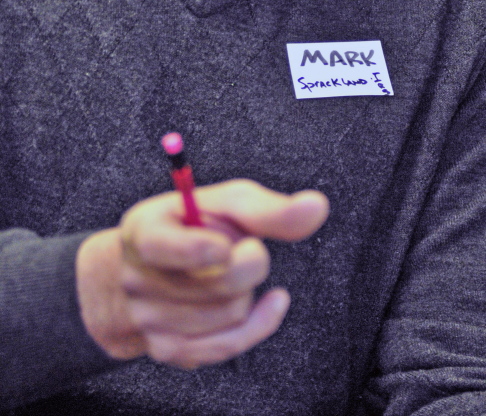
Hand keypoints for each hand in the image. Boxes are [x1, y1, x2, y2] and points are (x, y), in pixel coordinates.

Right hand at [76, 179, 328, 368]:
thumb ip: (267, 208)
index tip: (224, 247)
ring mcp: (151, 319)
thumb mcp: (223, 204)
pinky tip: (272, 302)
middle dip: (251, 261)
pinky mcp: (170, 350)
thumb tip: (316, 207)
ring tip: (231, 270)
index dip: (196, 250)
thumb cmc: (194, 225)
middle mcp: (138, 278)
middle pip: (217, 282)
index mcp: (145, 231)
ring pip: (231, 313)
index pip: (162, 246)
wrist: (151, 268)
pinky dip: (261, 322)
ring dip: (248, 289)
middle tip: (247, 245)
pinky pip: (231, 344)